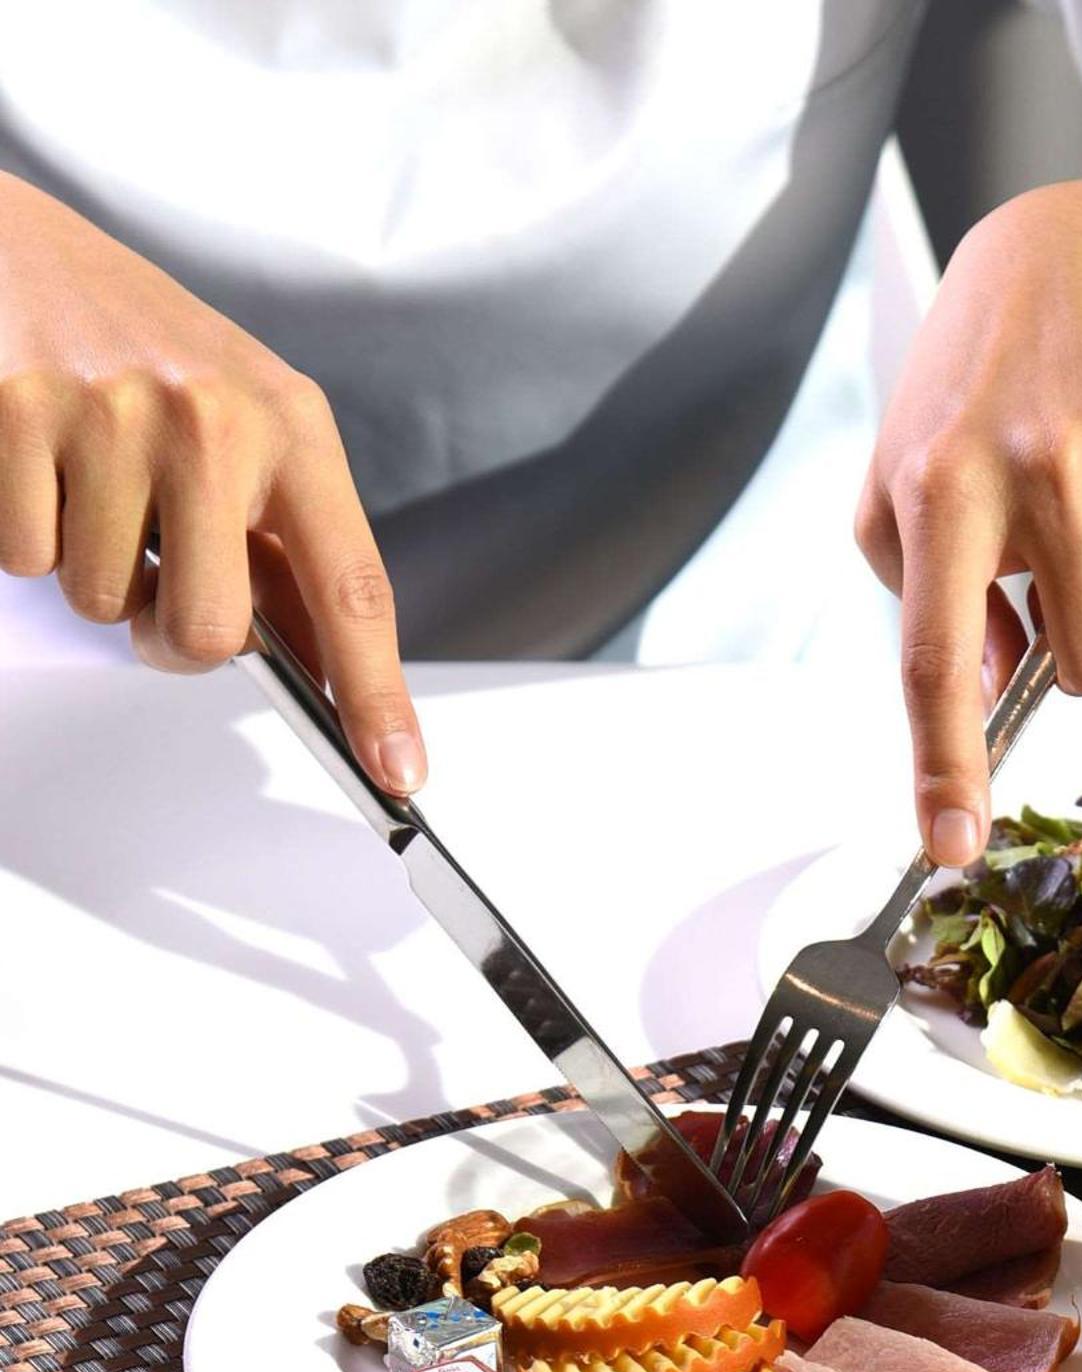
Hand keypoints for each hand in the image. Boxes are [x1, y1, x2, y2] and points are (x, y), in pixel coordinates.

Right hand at [0, 172, 423, 794]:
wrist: (22, 247)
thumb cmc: (147, 346)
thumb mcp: (247, 424)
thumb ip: (282, 537)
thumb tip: (320, 664)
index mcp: (292, 429)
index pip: (353, 587)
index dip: (377, 691)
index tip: (397, 769)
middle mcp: (215, 423)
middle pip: (208, 634)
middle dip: (171, 630)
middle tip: (156, 573)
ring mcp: (115, 418)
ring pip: (102, 602)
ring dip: (91, 566)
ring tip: (93, 480)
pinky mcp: (18, 415)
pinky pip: (24, 557)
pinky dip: (25, 530)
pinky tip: (39, 460)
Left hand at [857, 179, 1081, 866]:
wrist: (1066, 255)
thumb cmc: (973, 394)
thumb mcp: (909, 483)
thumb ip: (930, 598)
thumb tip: (997, 693)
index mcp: (938, 487)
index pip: (935, 658)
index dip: (944, 765)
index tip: (949, 845)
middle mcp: (1034, 459)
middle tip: (1072, 571)